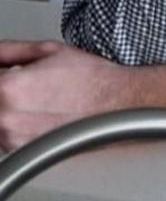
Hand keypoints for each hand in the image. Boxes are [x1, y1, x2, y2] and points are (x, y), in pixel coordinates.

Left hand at [0, 40, 165, 151]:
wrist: (118, 104)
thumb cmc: (92, 79)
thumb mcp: (50, 50)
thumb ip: (10, 49)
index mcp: (8, 87)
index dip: (2, 73)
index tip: (8, 73)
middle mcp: (5, 117)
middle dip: (5, 88)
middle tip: (27, 83)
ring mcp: (11, 138)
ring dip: (7, 107)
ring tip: (36, 96)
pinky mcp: (21, 150)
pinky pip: (4, 133)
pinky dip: (15, 121)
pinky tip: (39, 110)